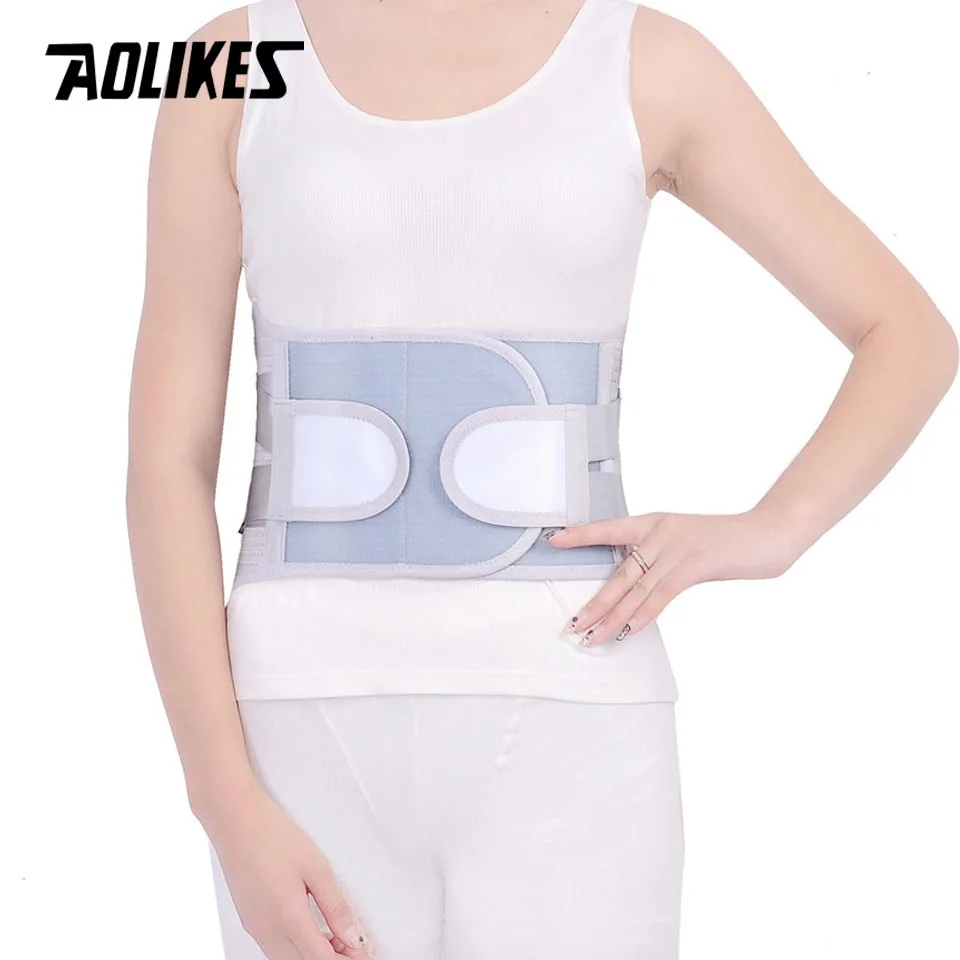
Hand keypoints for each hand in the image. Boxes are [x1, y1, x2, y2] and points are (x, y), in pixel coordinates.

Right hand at [205, 787, 374, 959]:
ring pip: (290, 959)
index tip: (364, 952)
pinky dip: (299, 947)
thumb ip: (336, 907)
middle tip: (355, 942)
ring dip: (315, 953)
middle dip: (333, 958)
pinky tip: (313, 929)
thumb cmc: (273, 836)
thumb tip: (354, 937)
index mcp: (288, 919)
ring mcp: (256, 929)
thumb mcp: (316, 868)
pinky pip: (277, 949)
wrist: (235, 821)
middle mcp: (268, 932)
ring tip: (338, 934)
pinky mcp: (251, 922)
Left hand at [544, 509, 800, 645]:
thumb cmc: (725, 539)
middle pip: (619, 573)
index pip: (609, 529)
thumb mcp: (684, 539)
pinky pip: (661, 595)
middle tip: (573, 624)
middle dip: (595, 603)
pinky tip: (627, 631)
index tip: (554, 540)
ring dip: (612, 617)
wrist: (766, 533)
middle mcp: (659, 532)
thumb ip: (659, 555)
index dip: (581, 535)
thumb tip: (633, 580)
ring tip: (591, 636)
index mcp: (654, 522)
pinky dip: (643, 615)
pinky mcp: (694, 564)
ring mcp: (676, 548)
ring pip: (636, 589)